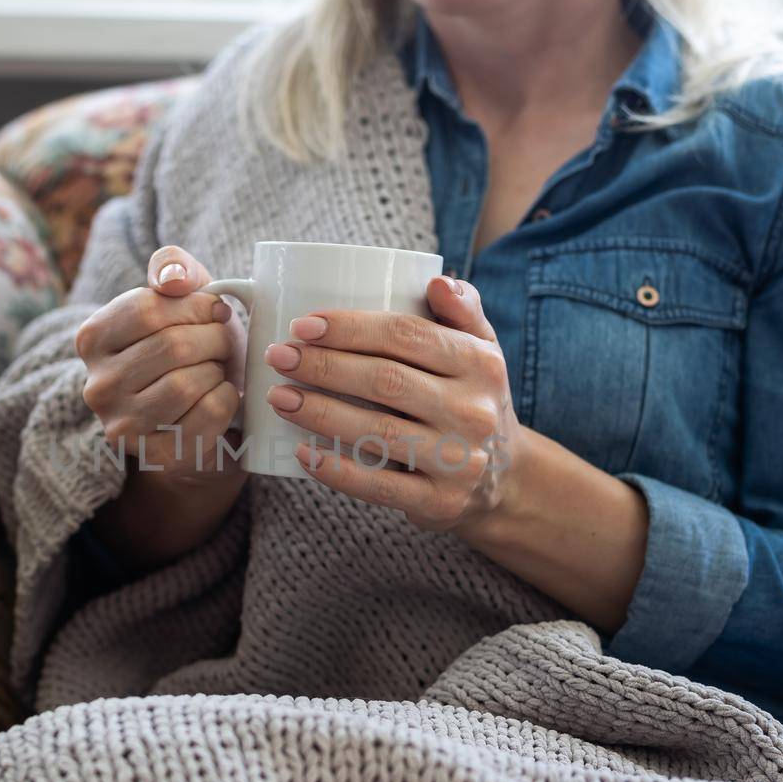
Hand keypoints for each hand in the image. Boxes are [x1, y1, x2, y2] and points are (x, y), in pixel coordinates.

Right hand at [76, 245, 245, 485]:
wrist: (195, 418)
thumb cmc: (188, 347)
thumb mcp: (178, 297)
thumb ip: (172, 267)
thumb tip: (173, 280)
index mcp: (92, 339)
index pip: (149, 308)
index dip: (195, 305)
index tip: (214, 311)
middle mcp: (97, 386)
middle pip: (173, 346)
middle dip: (214, 338)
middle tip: (223, 342)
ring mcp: (123, 427)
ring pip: (188, 383)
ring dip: (218, 370)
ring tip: (217, 368)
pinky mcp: (157, 456)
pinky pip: (208, 414)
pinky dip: (227, 398)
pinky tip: (221, 395)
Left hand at [263, 276, 521, 531]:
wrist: (504, 477)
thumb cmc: (472, 397)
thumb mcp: (482, 349)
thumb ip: (463, 308)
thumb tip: (438, 280)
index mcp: (479, 362)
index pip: (406, 335)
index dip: (349, 328)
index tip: (302, 325)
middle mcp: (472, 411)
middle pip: (385, 381)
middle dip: (323, 366)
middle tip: (278, 357)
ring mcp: (458, 460)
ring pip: (377, 432)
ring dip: (319, 413)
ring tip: (278, 397)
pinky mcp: (439, 501)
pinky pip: (380, 486)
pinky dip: (337, 470)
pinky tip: (302, 453)